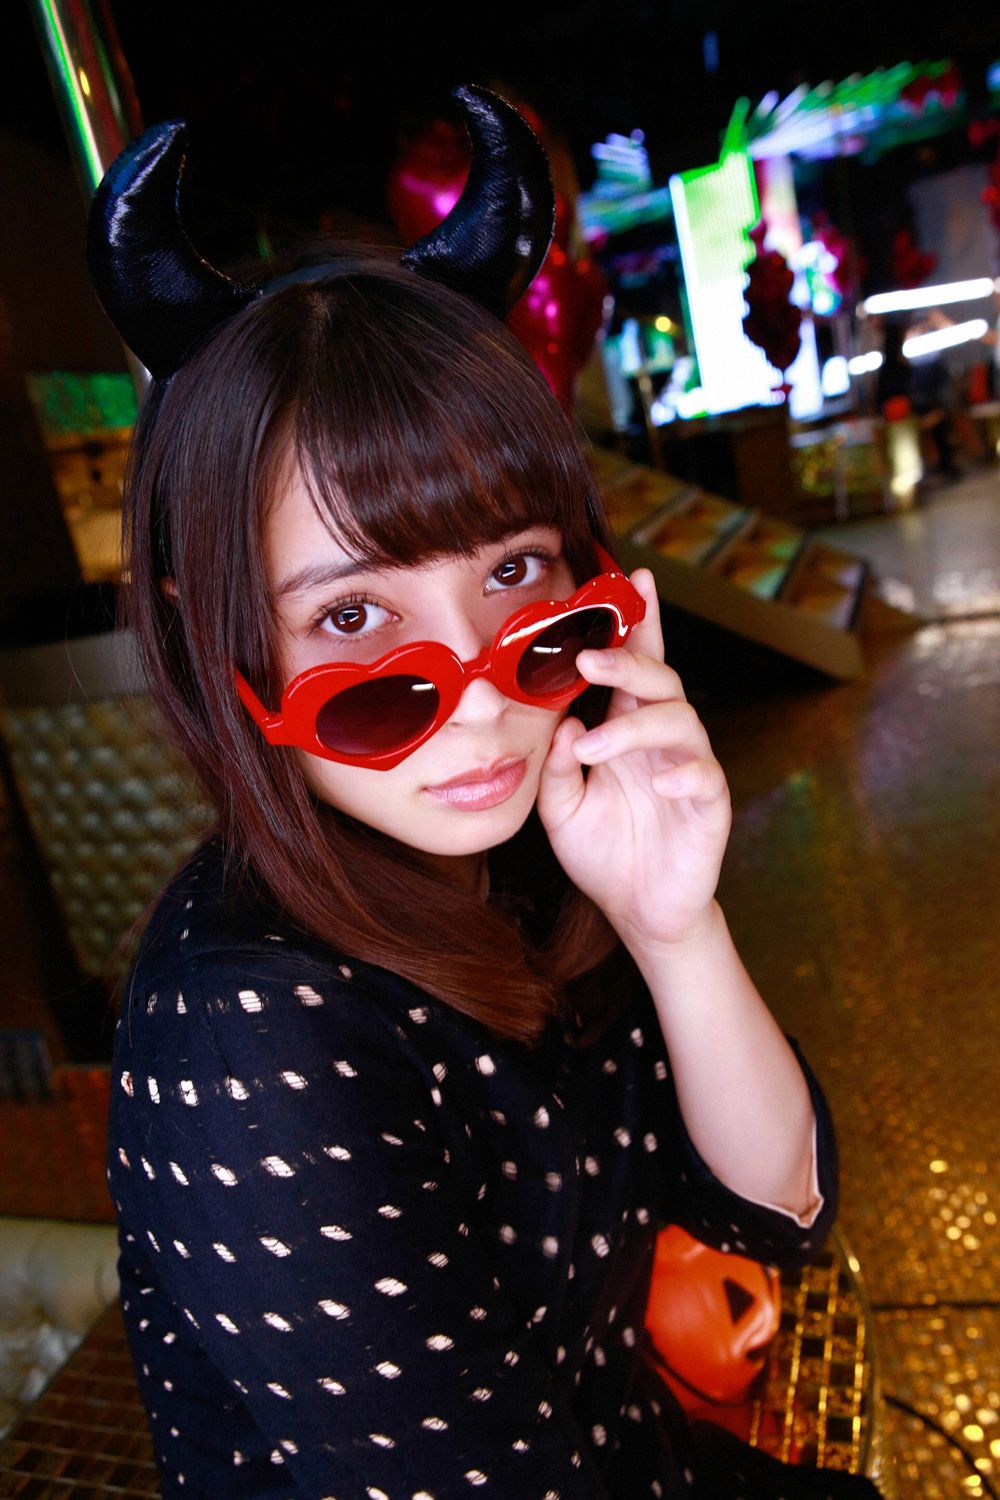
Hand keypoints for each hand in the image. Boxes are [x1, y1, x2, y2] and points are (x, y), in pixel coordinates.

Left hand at [535, 568, 731, 950]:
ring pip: (679, 721)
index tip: (634, 577)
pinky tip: (659, 781)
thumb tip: (561, 723)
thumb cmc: (604, 853)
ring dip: (634, 726)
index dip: (642, 621)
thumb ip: (554, 769)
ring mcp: (690, 769)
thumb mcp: (561, 811)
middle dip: (628, 660)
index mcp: (628, 730)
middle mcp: (662, 740)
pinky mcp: (711, 806)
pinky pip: (705, 776)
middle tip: (587, 656)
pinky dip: (684, 772)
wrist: (640, 912)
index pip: (638, 665)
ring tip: (592, 747)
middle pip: (660, 680)